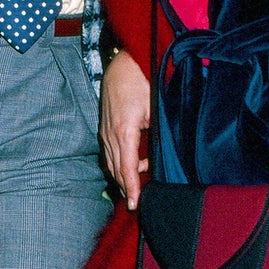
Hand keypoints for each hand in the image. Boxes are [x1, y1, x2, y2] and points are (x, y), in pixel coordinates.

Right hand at [99, 49, 150, 208]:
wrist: (123, 64)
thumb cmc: (141, 81)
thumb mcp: (154, 108)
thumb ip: (156, 133)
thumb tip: (162, 154)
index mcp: (124, 131)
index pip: (127, 168)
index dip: (132, 187)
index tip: (135, 204)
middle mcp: (110, 134)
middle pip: (116, 169)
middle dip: (125, 188)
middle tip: (136, 204)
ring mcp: (105, 131)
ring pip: (111, 162)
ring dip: (122, 177)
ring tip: (134, 190)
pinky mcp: (105, 127)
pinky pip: (110, 152)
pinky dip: (119, 164)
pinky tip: (132, 166)